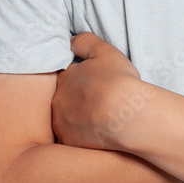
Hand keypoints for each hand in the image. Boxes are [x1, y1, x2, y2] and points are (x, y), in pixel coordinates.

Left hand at [51, 32, 143, 150]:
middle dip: (78, 99)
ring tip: (100, 118)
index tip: (97, 84)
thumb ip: (84, 42)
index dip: (83, 79)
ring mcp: (60, 122)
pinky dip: (81, 134)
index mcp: (65, 77)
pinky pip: (71, 136)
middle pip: (65, 97)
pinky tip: (97, 132)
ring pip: (66, 118)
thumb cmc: (118, 81)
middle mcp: (57, 99)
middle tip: (99, 101)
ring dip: (78, 117)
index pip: (68, 76)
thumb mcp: (104, 51)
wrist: (126, 115)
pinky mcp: (68, 141)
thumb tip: (70, 42)